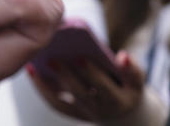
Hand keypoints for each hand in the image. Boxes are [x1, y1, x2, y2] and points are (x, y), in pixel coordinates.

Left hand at [28, 50, 144, 120]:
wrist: (125, 111)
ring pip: (64, 101)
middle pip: (81, 93)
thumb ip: (131, 68)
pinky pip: (55, 103)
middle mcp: (100, 110)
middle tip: (54, 56)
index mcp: (118, 100)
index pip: (104, 87)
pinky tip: (32, 69)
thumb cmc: (128, 86)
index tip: (80, 56)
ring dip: (49, 83)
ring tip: (38, 62)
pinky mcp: (73, 113)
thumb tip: (122, 56)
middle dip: (67, 75)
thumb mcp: (136, 78)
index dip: (92, 73)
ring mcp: (84, 113)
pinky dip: (42, 88)